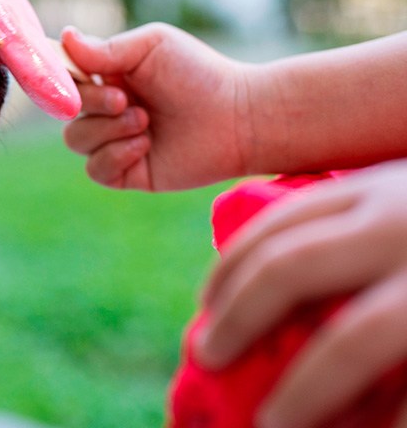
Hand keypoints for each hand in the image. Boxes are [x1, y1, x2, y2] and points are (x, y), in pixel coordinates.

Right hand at [60, 23, 253, 190]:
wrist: (238, 117)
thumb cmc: (199, 73)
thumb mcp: (151, 46)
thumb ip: (105, 48)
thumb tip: (65, 37)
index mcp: (105, 75)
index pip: (62, 75)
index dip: (61, 76)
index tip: (80, 73)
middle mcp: (105, 108)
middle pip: (64, 109)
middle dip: (92, 103)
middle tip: (127, 99)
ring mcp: (114, 140)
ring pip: (75, 139)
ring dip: (107, 130)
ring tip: (145, 122)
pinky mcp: (128, 172)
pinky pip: (96, 169)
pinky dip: (114, 156)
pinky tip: (144, 145)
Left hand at [196, 162, 406, 427]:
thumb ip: (364, 231)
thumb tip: (286, 292)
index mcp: (387, 189)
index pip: (284, 222)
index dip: (232, 269)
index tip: (206, 307)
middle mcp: (404, 221)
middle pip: (290, 267)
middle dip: (237, 319)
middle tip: (208, 359)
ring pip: (348, 341)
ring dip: (301, 392)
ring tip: (270, 425)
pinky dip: (380, 421)